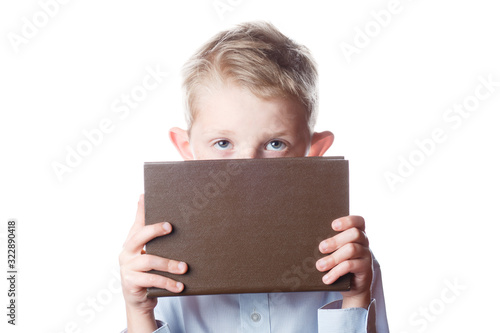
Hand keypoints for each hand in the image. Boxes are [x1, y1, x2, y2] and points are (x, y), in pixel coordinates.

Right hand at [119, 194, 187, 331]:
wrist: (138, 299)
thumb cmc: (146, 271)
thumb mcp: (148, 251)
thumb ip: (151, 234)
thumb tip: (150, 205)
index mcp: (131, 242)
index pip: (137, 223)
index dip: (142, 210)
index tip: (146, 197)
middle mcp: (126, 252)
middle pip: (139, 237)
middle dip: (154, 230)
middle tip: (170, 227)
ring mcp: (127, 268)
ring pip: (149, 261)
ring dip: (169, 264)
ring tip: (184, 267)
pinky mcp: (131, 283)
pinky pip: (152, 280)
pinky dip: (168, 282)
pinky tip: (180, 285)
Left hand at [316, 215, 372, 308]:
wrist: (354, 286)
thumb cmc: (340, 263)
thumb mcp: (336, 251)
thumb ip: (329, 244)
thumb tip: (309, 241)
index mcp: (357, 233)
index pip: (358, 221)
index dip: (347, 221)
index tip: (333, 225)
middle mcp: (364, 242)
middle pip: (354, 234)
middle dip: (336, 240)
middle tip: (321, 248)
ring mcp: (366, 254)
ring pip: (352, 249)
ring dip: (333, 258)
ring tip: (319, 266)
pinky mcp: (365, 268)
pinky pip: (351, 266)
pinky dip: (336, 272)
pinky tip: (327, 279)